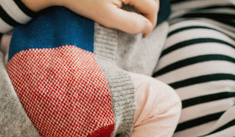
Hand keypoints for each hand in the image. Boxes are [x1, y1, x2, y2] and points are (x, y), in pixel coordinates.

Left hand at [23, 0, 158, 36]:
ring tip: (134, 18)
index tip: (143, 35)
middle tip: (140, 27)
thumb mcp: (107, 17)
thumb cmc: (83, 1)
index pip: (152, 7)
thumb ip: (130, 23)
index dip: (151, 23)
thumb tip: (147, 27)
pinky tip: (127, 6)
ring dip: (143, 5)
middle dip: (149, 13)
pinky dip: (134, 0)